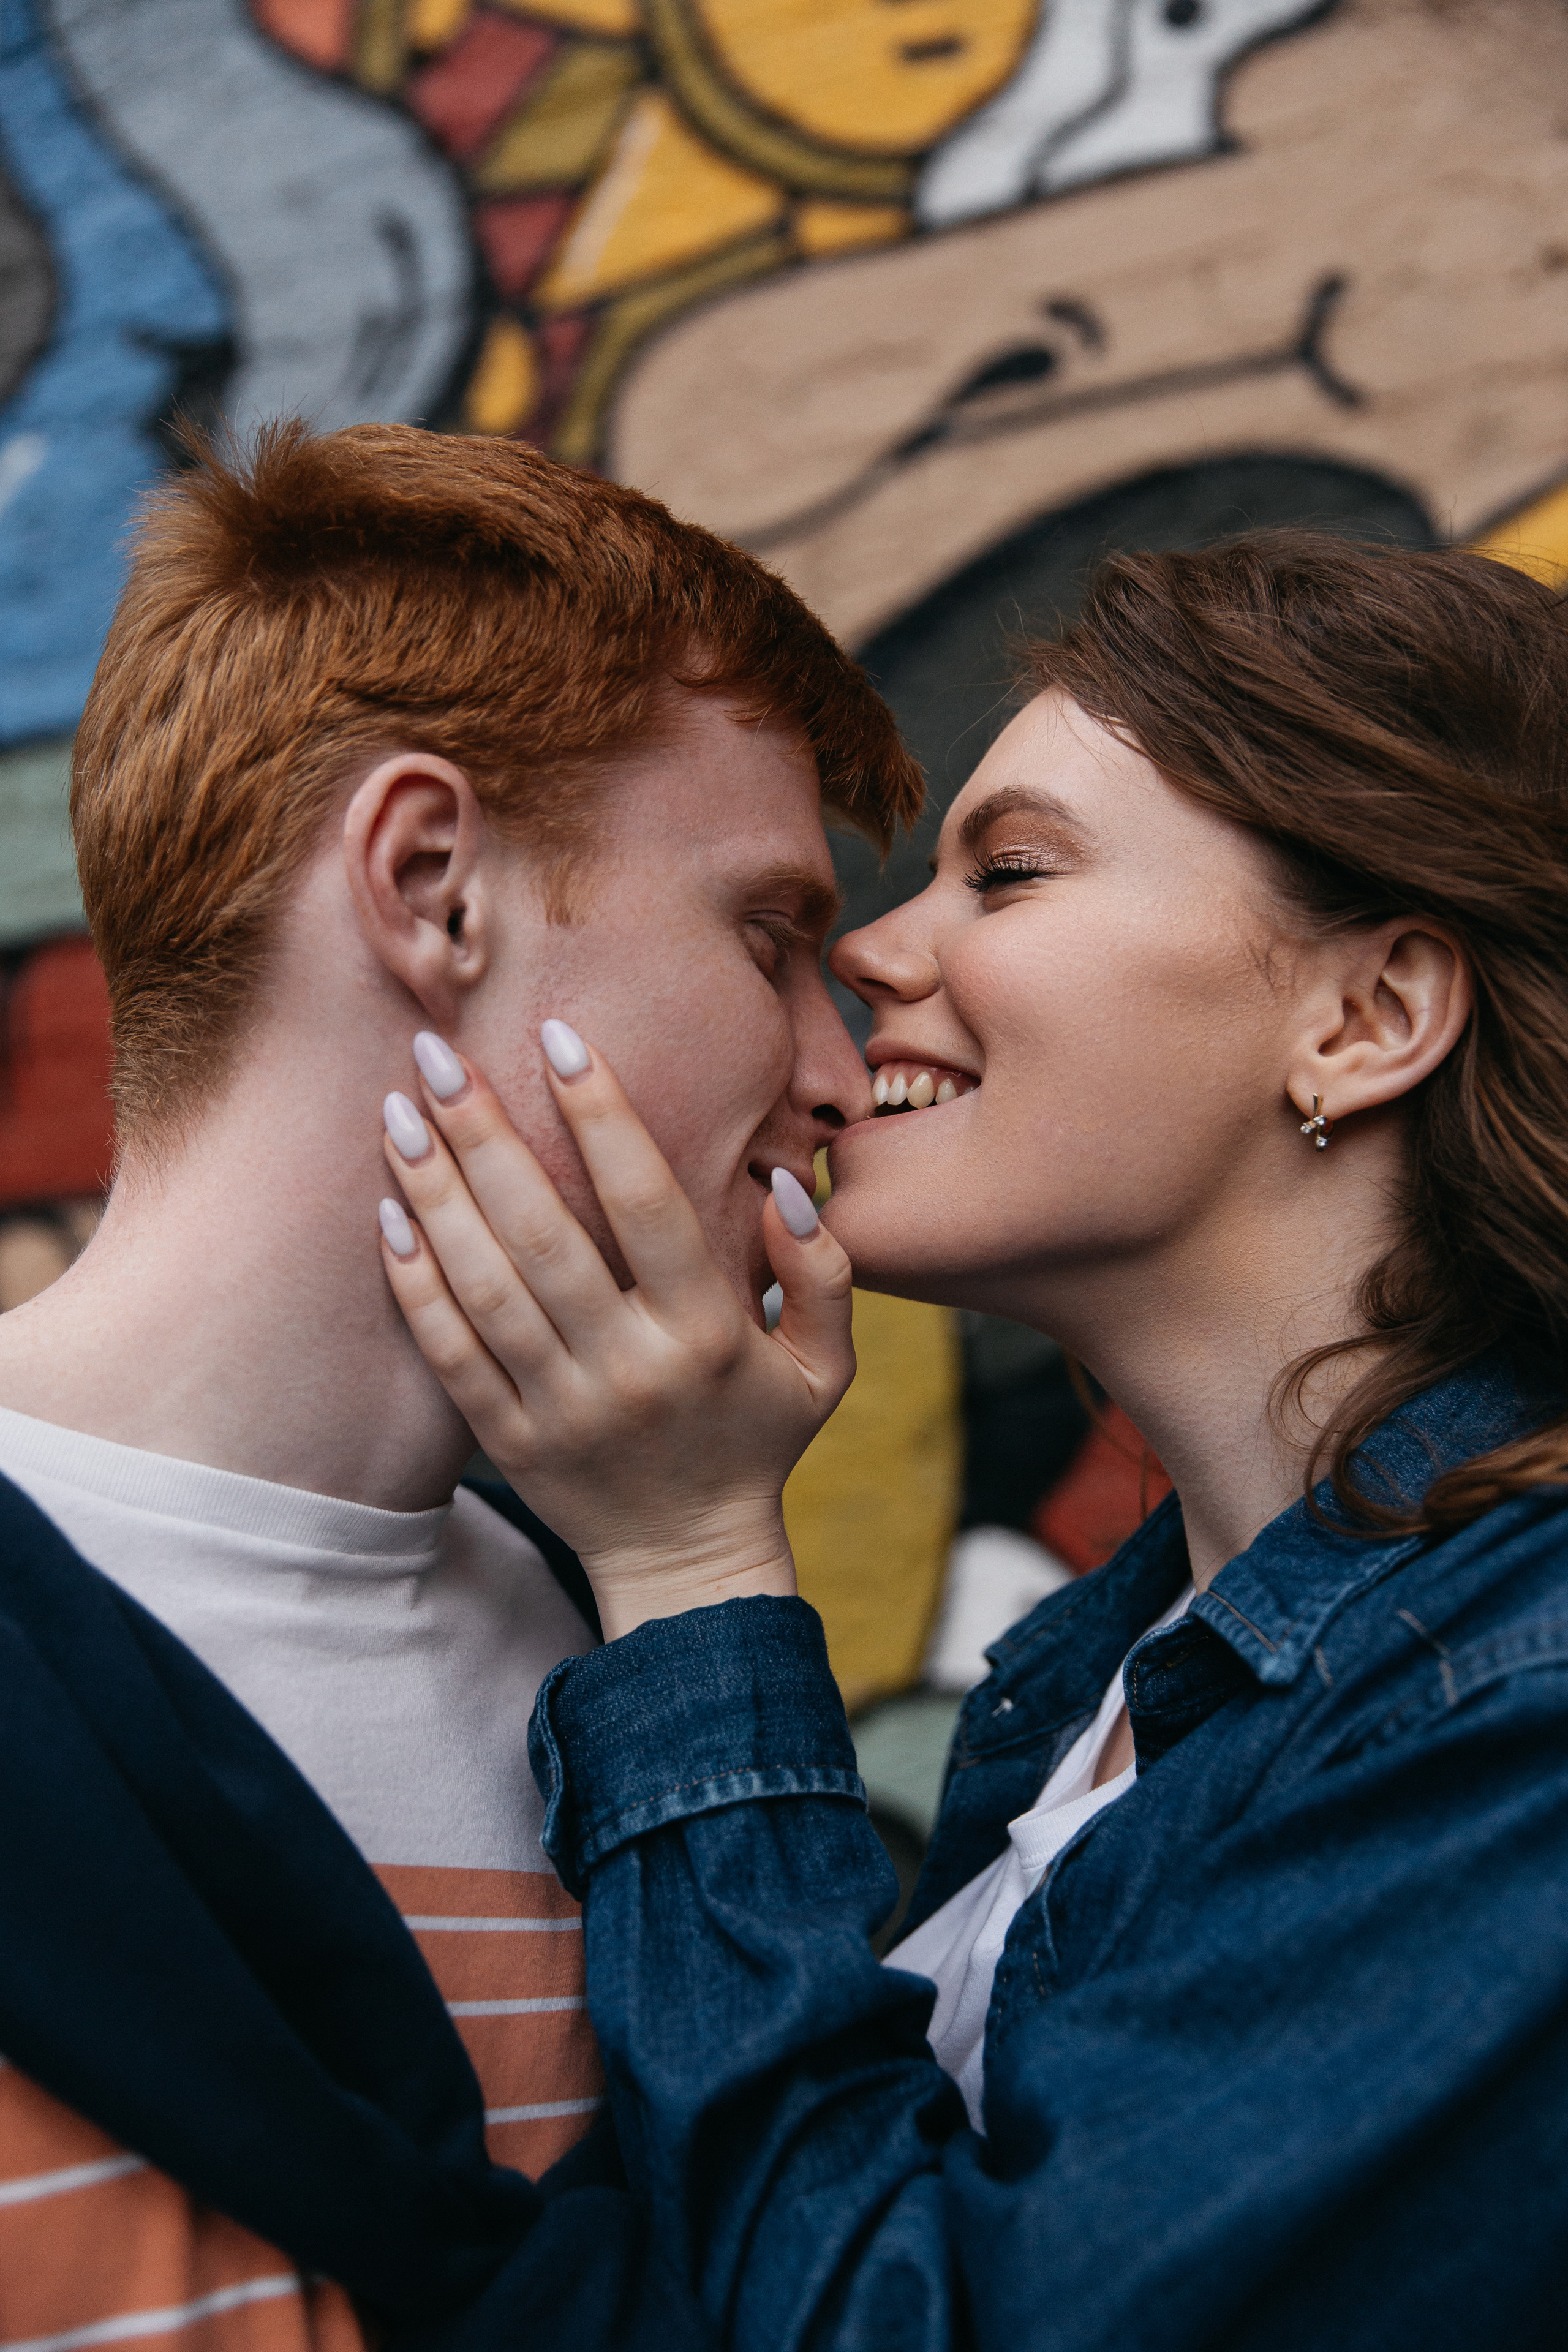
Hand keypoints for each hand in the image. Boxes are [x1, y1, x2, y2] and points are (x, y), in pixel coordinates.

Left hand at [377, 1026, 854, 1637]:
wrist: (689, 1563)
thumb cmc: (756, 1441)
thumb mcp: (826, 1368)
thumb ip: (824, 1273)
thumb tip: (785, 1184)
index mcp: (708, 1334)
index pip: (647, 1203)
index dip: (601, 1114)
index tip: (558, 1038)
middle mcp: (630, 1367)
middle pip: (544, 1232)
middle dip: (485, 1133)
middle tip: (435, 1050)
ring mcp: (562, 1408)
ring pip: (484, 1285)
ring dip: (434, 1193)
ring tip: (395, 1113)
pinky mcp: (509, 1440)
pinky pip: (450, 1353)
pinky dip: (414, 1284)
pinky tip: (388, 1216)